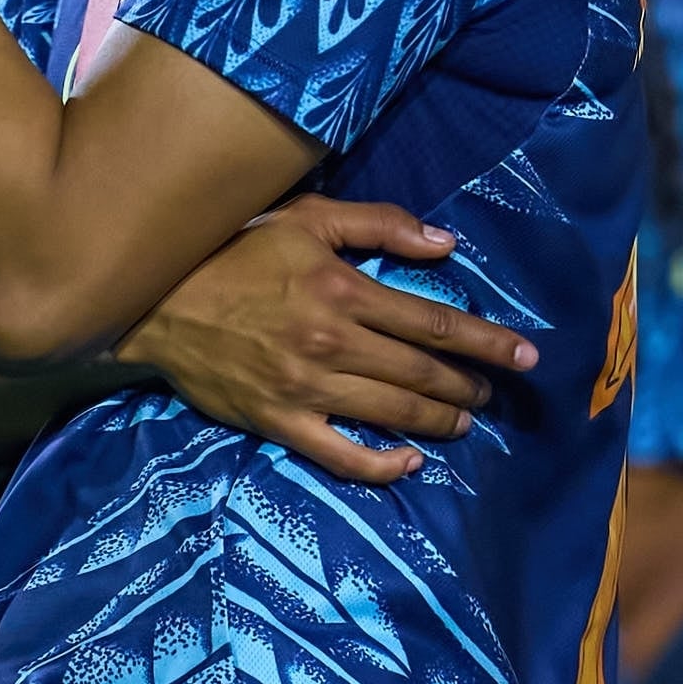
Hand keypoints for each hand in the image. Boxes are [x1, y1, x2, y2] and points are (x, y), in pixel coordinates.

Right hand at [119, 197, 537, 486]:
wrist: (156, 302)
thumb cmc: (236, 251)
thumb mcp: (306, 217)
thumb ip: (380, 224)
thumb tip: (446, 244)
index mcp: (343, 291)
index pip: (432, 322)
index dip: (486, 341)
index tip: (526, 354)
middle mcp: (332, 344)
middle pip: (421, 373)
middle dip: (469, 385)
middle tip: (496, 392)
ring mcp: (305, 389)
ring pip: (391, 413)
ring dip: (439, 421)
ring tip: (464, 421)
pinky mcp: (280, 423)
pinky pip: (341, 456)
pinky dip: (382, 465)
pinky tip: (410, 463)